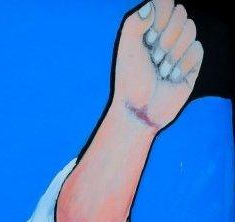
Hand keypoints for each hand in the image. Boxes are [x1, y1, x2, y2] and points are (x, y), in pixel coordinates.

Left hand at [112, 0, 203, 130]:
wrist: (140, 108)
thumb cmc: (130, 78)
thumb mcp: (126, 48)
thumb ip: (136, 22)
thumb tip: (151, 6)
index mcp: (148, 27)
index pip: (165, 2)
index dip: (161, 18)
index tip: (149, 38)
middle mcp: (165, 33)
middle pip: (181, 13)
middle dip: (166, 38)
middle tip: (153, 57)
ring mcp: (181, 47)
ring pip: (191, 29)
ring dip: (173, 53)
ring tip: (161, 70)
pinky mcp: (193, 62)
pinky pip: (197, 49)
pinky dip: (183, 65)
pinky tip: (172, 77)